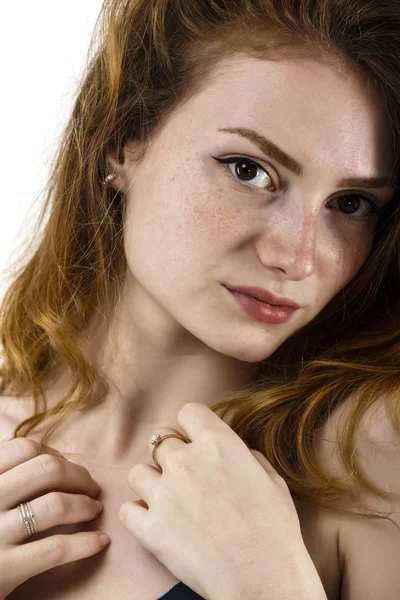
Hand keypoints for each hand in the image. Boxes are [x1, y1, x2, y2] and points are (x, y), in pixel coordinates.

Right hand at [0, 438, 108, 598]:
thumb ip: (6, 475)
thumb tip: (52, 459)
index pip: (25, 449)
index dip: (55, 456)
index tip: (67, 471)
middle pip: (47, 470)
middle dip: (79, 477)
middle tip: (92, 489)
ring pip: (55, 505)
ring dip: (86, 505)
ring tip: (95, 510)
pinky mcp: (4, 569)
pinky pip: (55, 548)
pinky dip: (84, 543)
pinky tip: (99, 542)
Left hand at [119, 403, 313, 599]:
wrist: (262, 577)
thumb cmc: (274, 530)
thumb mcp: (271, 480)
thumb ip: (246, 457)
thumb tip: (235, 453)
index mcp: (217, 443)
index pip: (189, 412)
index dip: (192, 425)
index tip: (196, 439)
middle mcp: (185, 461)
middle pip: (160, 440)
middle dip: (171, 453)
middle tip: (184, 474)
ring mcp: (164, 494)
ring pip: (138, 472)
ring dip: (151, 482)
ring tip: (168, 498)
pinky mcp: (150, 528)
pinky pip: (127, 509)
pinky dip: (138, 514)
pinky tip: (154, 521)